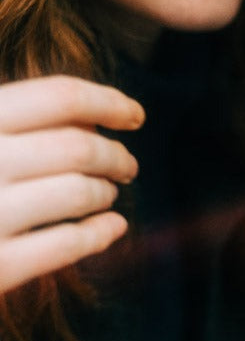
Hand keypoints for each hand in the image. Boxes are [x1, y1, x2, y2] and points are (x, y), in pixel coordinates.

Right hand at [0, 75, 143, 293]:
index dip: (108, 102)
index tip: (136, 116)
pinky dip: (101, 233)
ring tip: (108, 194)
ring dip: (105, 192)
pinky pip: (68, 243)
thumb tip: (91, 120)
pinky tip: (114, 228)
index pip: (58, 97)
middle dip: (114, 155)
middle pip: (78, 147)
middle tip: (128, 166)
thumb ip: (10, 122)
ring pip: (79, 193)